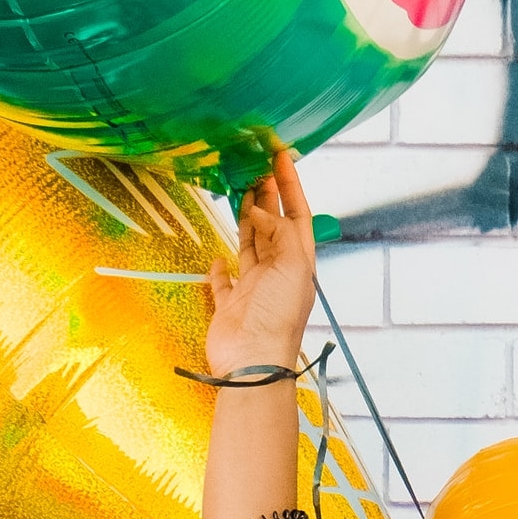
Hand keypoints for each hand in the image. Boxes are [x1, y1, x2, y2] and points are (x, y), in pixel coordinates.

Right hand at [205, 151, 316, 376]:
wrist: (254, 361)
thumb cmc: (278, 316)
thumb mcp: (293, 268)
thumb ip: (281, 234)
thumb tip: (262, 210)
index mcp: (300, 264)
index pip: (297, 217)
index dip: (290, 187)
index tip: (280, 157)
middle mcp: (279, 273)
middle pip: (274, 227)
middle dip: (267, 197)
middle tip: (255, 165)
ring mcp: (254, 288)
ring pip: (251, 245)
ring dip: (247, 219)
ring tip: (239, 189)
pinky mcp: (230, 303)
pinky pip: (225, 281)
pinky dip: (221, 268)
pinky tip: (218, 255)